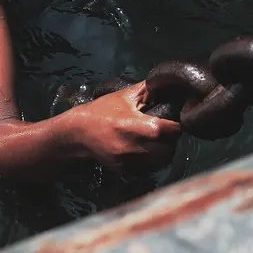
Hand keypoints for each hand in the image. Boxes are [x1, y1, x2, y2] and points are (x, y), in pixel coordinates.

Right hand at [67, 81, 181, 173]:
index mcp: (144, 127)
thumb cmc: (102, 111)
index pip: (174, 130)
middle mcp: (140, 148)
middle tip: (163, 132)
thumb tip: (166, 82)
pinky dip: (150, 161)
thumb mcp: (124, 96)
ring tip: (154, 141)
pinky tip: (143, 150)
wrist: (77, 133)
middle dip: (170, 140)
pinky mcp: (126, 171)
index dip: (175, 125)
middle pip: (170, 148)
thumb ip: (147, 89)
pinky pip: (149, 169)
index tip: (170, 121)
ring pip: (162, 161)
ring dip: (162, 152)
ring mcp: (133, 162)